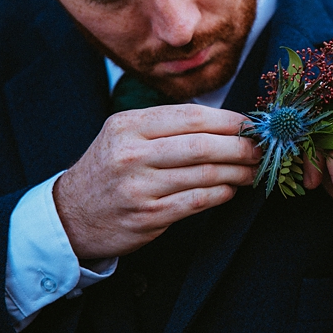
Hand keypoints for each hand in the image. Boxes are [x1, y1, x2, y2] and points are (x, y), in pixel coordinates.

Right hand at [53, 104, 261, 258]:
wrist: (72, 214)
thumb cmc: (111, 169)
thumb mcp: (126, 135)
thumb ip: (169, 126)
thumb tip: (229, 122)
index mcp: (129, 126)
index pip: (192, 116)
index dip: (230, 120)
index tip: (252, 125)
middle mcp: (132, 154)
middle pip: (203, 146)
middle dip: (241, 147)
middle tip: (261, 150)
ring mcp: (140, 187)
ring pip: (205, 174)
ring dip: (238, 172)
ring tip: (253, 170)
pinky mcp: (148, 216)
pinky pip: (198, 201)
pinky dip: (221, 193)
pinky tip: (230, 189)